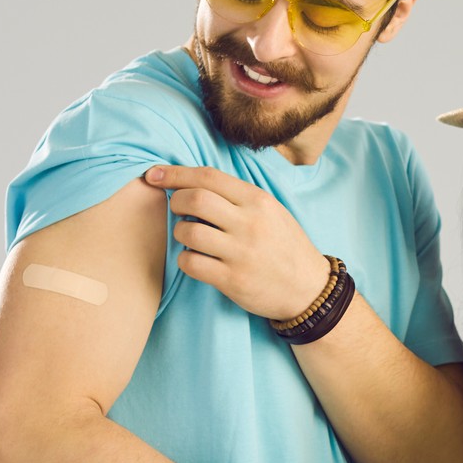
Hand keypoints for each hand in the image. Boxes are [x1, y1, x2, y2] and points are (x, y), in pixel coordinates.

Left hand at [143, 165, 330, 320]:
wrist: (309, 289)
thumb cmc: (285, 246)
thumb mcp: (272, 211)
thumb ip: (238, 197)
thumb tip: (193, 183)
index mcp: (259, 201)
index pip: (209, 177)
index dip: (175, 173)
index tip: (153, 175)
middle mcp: (250, 223)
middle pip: (195, 200)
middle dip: (176, 201)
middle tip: (177, 210)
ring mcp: (241, 253)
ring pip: (189, 233)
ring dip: (179, 233)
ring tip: (188, 237)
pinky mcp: (233, 280)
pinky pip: (191, 264)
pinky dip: (184, 259)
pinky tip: (194, 259)